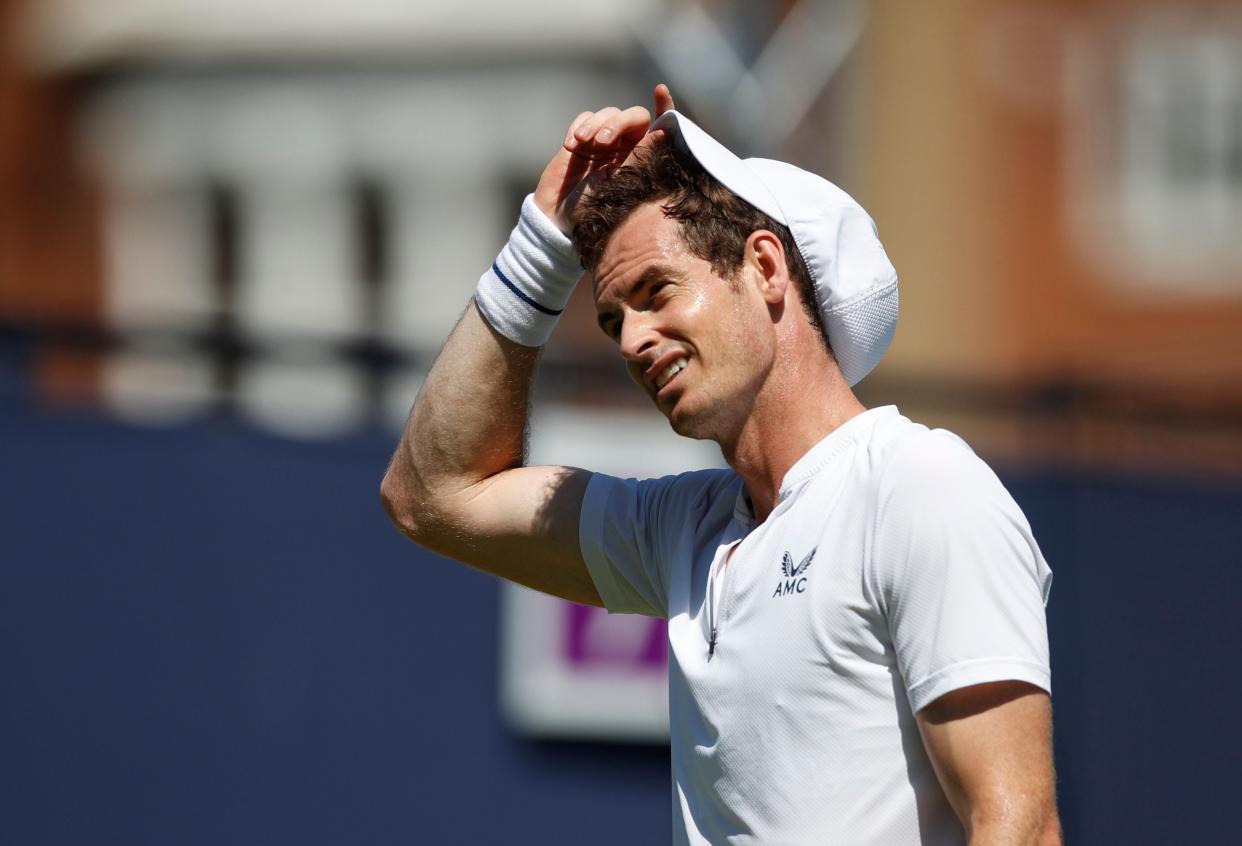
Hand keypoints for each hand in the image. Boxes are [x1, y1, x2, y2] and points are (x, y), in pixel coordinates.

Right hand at [534, 84, 677, 232]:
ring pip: (608, 114)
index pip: (659, 128)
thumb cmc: (594, 208)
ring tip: (581, 143)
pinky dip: (578, 127)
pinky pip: (585, 117)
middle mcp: (627, 146)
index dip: (663, 106)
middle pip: (633, 116)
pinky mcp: (583, 138)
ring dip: (594, 125)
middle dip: (617, 123)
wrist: (560, 217)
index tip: (660, 91)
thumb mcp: (621, 183)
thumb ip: (641, 155)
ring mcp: (604, 141)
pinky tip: (571, 146)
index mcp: (643, 157)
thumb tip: (664, 132)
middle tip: (602, 142)